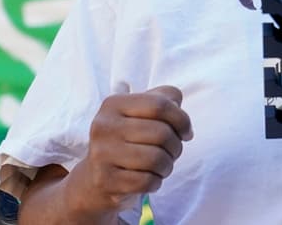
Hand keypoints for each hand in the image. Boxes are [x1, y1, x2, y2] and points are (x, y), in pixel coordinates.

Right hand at [64, 86, 193, 215]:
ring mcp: (101, 153)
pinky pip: (146, 181)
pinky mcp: (104, 180)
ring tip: (162, 166)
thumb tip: (181, 114)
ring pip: (156, 159)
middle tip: (172, 152)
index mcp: (114, 103)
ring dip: (167, 166)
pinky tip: (150, 179)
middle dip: (176, 146)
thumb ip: (165, 99)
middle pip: (161, 133)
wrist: (94, 178)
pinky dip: (156, 182)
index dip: (182, 120)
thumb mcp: (142, 112)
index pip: (160, 105)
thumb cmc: (128, 139)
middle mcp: (104, 126)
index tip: (187, 132)